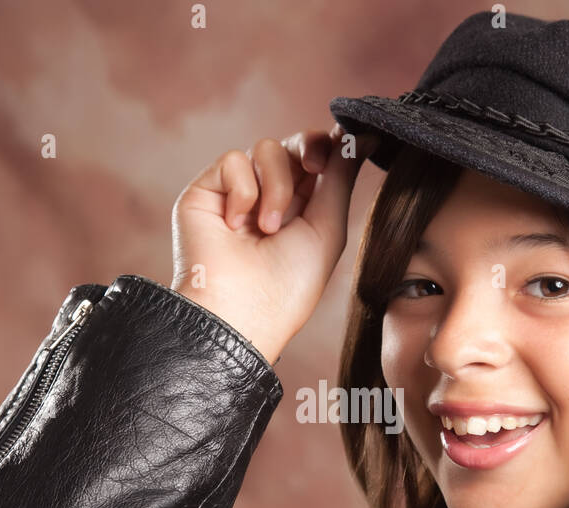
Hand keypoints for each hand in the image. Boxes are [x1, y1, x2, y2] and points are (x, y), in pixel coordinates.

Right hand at [170, 124, 378, 364]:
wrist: (241, 311)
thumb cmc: (288, 286)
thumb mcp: (327, 228)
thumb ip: (340, 178)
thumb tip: (363, 135)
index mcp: (301, 210)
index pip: (316, 158)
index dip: (329, 146)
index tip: (347, 143)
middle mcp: (268, 198)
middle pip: (293, 144)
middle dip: (309, 149)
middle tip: (314, 169)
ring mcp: (236, 195)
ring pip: (266, 148)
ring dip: (276, 186)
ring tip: (268, 229)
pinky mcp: (206, 192)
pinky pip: (233, 161)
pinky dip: (243, 191)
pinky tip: (236, 225)